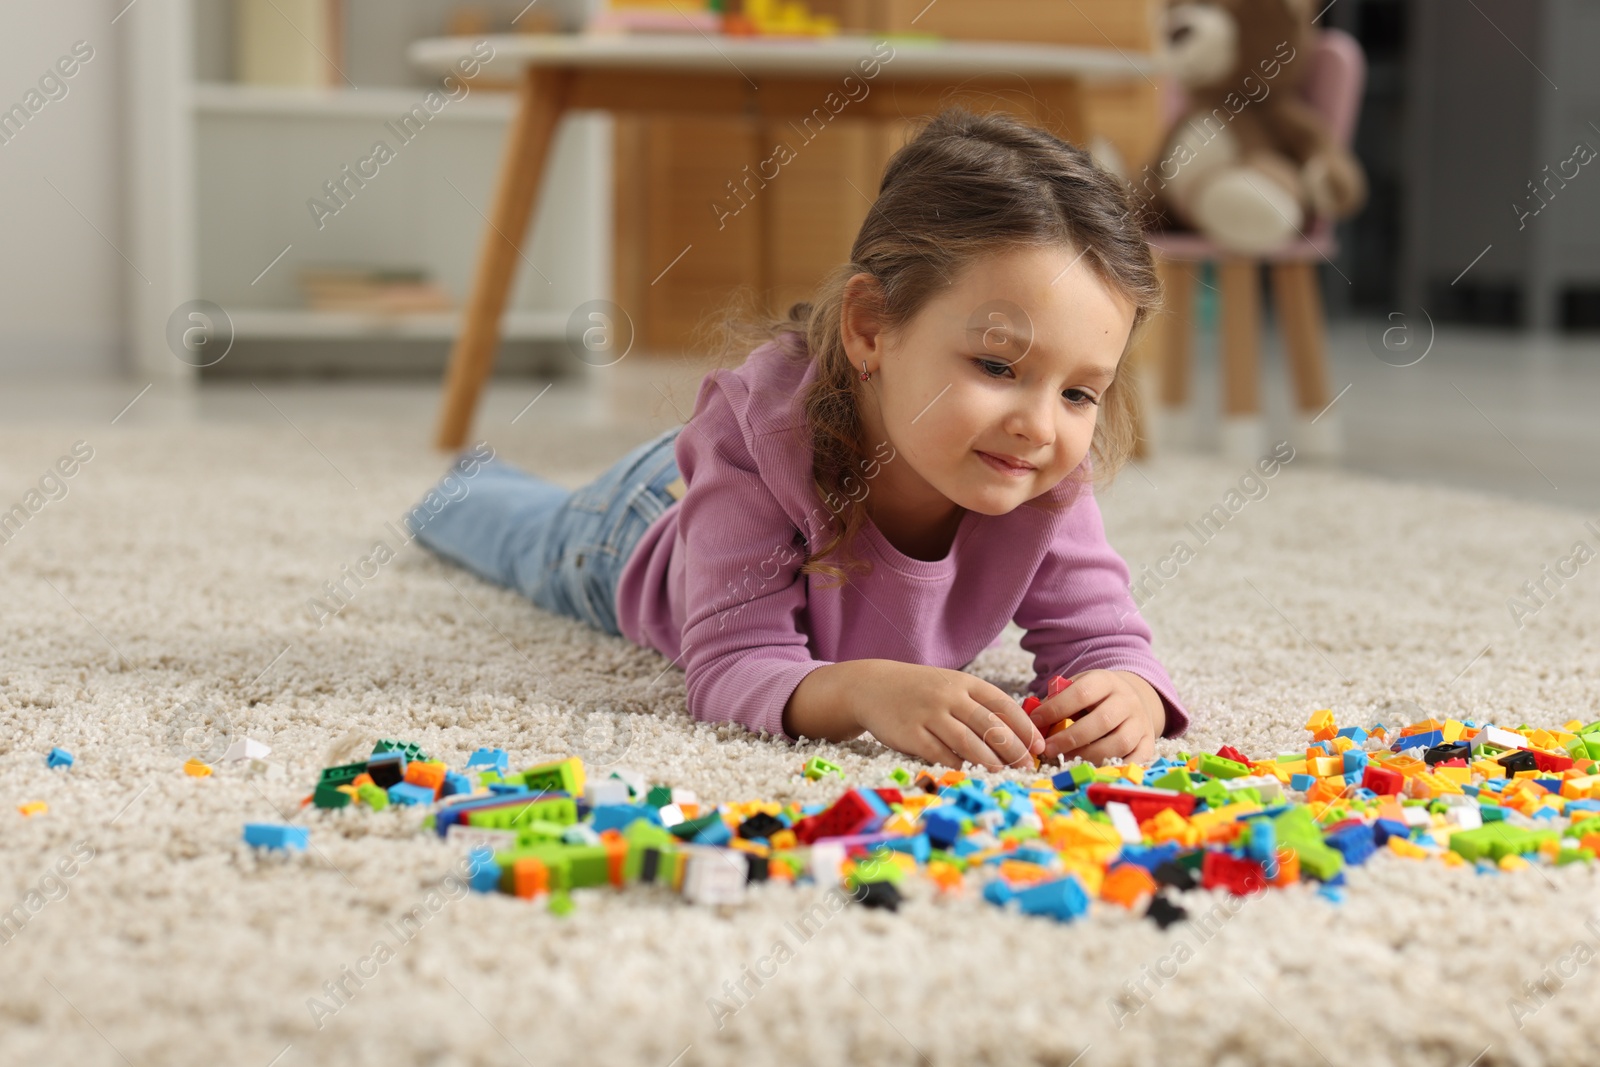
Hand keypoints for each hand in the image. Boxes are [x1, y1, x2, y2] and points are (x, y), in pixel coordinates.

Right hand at [785, 659, 1044, 770]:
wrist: (872, 686)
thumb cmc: (921, 690)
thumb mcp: (952, 685)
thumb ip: (980, 705)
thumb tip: (1019, 734)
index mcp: (965, 683)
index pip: (1004, 705)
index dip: (1025, 728)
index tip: (1040, 747)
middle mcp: (949, 696)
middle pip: (990, 726)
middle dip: (1014, 750)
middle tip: (1028, 767)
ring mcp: (929, 714)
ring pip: (968, 742)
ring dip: (990, 761)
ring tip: (1004, 774)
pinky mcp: (910, 734)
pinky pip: (940, 753)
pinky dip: (957, 765)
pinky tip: (969, 773)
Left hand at [1027, 670, 1164, 765]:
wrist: (1131, 698)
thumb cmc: (1093, 697)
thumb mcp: (1077, 687)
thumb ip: (1057, 700)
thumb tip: (1033, 719)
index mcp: (1106, 681)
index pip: (1082, 693)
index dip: (1057, 708)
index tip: (1036, 721)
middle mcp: (1127, 701)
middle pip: (1101, 721)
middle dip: (1070, 738)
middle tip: (1048, 749)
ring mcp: (1141, 723)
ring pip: (1118, 743)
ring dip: (1089, 755)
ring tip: (1066, 759)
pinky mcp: (1148, 742)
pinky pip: (1136, 759)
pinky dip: (1115, 768)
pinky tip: (1093, 769)